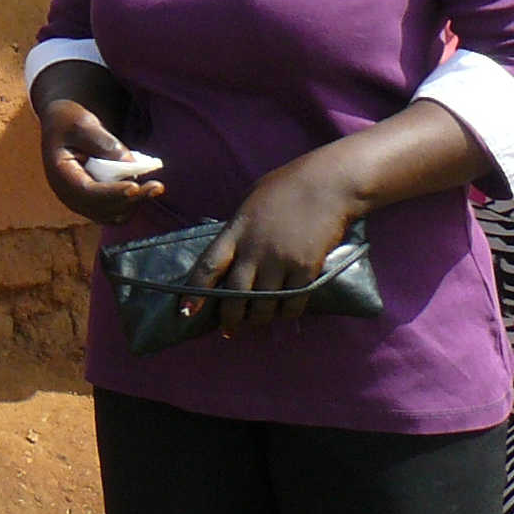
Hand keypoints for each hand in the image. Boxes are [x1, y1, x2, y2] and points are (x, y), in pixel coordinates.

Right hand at [38, 96, 166, 223]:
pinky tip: (144, 188)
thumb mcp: (83, 124)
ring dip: (135, 204)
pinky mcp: (93, 202)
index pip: (87, 192)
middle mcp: (68, 194)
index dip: (112, 192)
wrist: (62, 126)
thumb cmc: (69, 121)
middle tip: (157, 186)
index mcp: (60, 174)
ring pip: (112, 215)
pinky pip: (116, 212)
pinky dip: (132, 203)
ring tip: (154, 186)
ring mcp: (80, 201)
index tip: (135, 187)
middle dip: (132, 199)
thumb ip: (104, 143)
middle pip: (103, 208)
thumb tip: (130, 164)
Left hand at [183, 149, 363, 333]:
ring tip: (255, 321)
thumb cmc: (285, 188)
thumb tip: (230, 256)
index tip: (186, 311)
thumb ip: (239, 230)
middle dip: (229, 316)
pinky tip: (282, 313)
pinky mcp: (306, 269)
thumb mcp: (250, 203)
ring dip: (257, 318)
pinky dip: (286, 312)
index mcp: (236, 230)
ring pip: (264, 304)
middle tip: (227, 328)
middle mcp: (255, 249)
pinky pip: (292, 302)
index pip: (209, 266)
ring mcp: (281, 261)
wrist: (327, 185)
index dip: (196, 292)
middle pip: (235, 293)